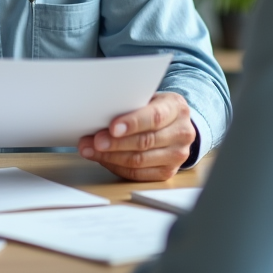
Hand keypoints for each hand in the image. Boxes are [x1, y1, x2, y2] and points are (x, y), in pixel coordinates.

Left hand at [78, 92, 195, 181]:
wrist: (174, 124)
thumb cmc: (154, 108)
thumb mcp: (148, 98)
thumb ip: (130, 104)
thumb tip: (99, 115)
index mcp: (176, 108)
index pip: (155, 117)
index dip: (132, 123)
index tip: (112, 127)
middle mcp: (182, 132)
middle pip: (145, 141)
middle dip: (115, 143)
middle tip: (94, 141)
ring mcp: (177, 155)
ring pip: (139, 161)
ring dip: (110, 157)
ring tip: (90, 150)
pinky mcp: (168, 172)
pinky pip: (138, 174)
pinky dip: (117, 167)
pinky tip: (103, 159)